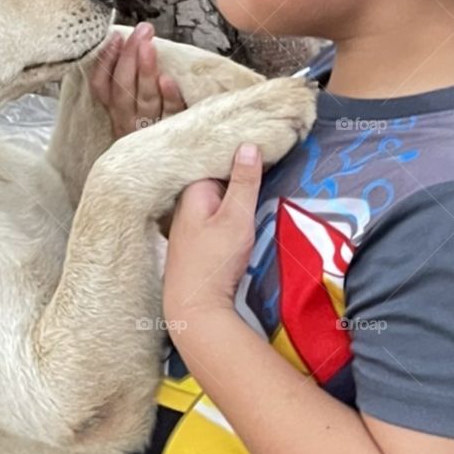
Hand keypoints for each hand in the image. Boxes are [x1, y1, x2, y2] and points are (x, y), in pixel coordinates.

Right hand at [88, 22, 186, 140]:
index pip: (102, 87)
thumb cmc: (154, 128)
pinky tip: (167, 79)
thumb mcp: (134, 108)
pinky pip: (171, 115)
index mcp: (116, 114)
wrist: (175, 176)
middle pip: (123, 89)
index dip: (105, 62)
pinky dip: (169, 97)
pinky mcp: (173, 134)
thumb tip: (130, 44)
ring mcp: (150, 132)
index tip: (114, 38)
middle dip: (129, 57)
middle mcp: (128, 123)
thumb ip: (128, 82)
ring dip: (145, 70)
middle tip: (140, 32)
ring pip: (145, 99)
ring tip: (149, 45)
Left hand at [163, 142, 261, 333]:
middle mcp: (185, 204)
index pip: (217, 160)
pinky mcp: (193, 242)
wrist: (194, 308)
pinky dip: (226, 211)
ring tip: (260, 180)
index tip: (264, 145)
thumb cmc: (214, 261)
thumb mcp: (236, 217)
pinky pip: (212, 216)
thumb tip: (248, 144)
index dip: (239, 154)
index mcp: (193, 191)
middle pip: (216, 180)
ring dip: (233, 194)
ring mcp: (187, 224)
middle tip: (268, 159)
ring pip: (215, 200)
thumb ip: (244, 182)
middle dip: (237, 173)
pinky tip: (240, 214)